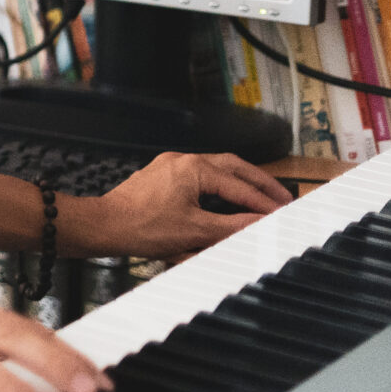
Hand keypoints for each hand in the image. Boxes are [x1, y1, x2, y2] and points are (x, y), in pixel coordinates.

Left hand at [66, 151, 291, 260]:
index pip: (240, 187)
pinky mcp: (162, 175)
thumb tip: (262, 224)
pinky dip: (220, 185)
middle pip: (233, 166)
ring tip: (262, 196)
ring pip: (217, 168)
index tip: (285, 214)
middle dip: (260, 183)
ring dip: (240, 181)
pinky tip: (228, 196)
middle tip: (283, 198)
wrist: (104, 225)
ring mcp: (171, 165)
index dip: (265, 203)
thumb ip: (234, 226)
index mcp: (194, 169)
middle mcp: (183, 160)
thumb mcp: (196, 231)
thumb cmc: (143, 228)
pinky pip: (200, 175)